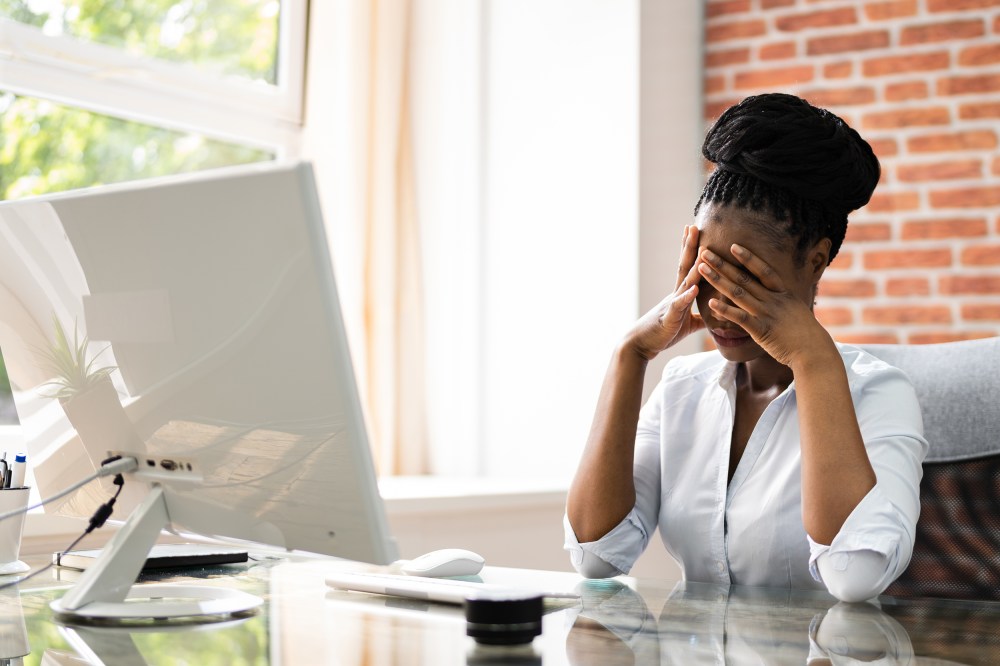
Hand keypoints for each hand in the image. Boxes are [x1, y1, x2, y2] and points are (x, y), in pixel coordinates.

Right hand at [626, 225, 703, 360]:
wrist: (640, 344)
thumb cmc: (662, 333)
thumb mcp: (686, 324)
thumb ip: (699, 317)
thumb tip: (714, 316)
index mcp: (680, 294)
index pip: (687, 267)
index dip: (691, 249)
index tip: (694, 230)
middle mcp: (675, 294)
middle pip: (684, 266)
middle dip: (690, 246)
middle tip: (694, 226)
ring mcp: (672, 304)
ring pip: (685, 282)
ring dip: (694, 266)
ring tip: (702, 250)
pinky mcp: (670, 318)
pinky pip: (679, 306)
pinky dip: (687, 296)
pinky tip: (695, 287)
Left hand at [697, 243, 833, 369]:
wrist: (814, 351)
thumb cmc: (805, 333)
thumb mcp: (795, 309)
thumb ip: (782, 300)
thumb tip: (776, 294)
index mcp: (782, 293)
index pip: (763, 271)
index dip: (748, 258)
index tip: (732, 246)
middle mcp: (773, 300)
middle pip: (743, 278)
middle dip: (722, 264)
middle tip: (705, 252)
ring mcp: (767, 313)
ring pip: (738, 293)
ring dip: (718, 280)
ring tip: (701, 269)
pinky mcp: (761, 330)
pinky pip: (740, 317)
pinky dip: (725, 309)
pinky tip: (710, 302)